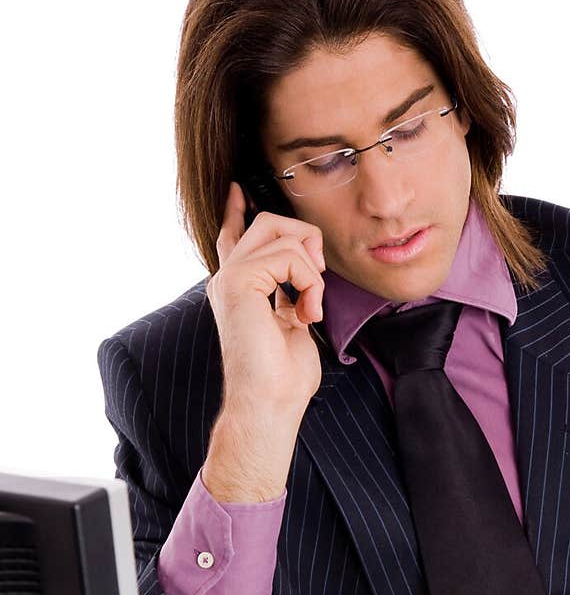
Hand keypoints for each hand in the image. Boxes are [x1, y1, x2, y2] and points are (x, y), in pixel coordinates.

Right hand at [202, 182, 325, 501]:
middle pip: (268, 221)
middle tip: (316, 282)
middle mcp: (228, 279)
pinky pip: (289, 255)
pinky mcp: (238, 281)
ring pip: (281, 231)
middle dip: (305, 240)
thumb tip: (306, 269)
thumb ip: (290, 292)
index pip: (233, 238)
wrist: (269, 405)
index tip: (238, 189)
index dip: (238, 211)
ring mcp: (230, 278)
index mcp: (239, 289)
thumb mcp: (292, 323)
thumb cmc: (284, 378)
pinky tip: (306, 314)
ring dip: (312, 271)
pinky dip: (310, 283)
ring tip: (310, 309)